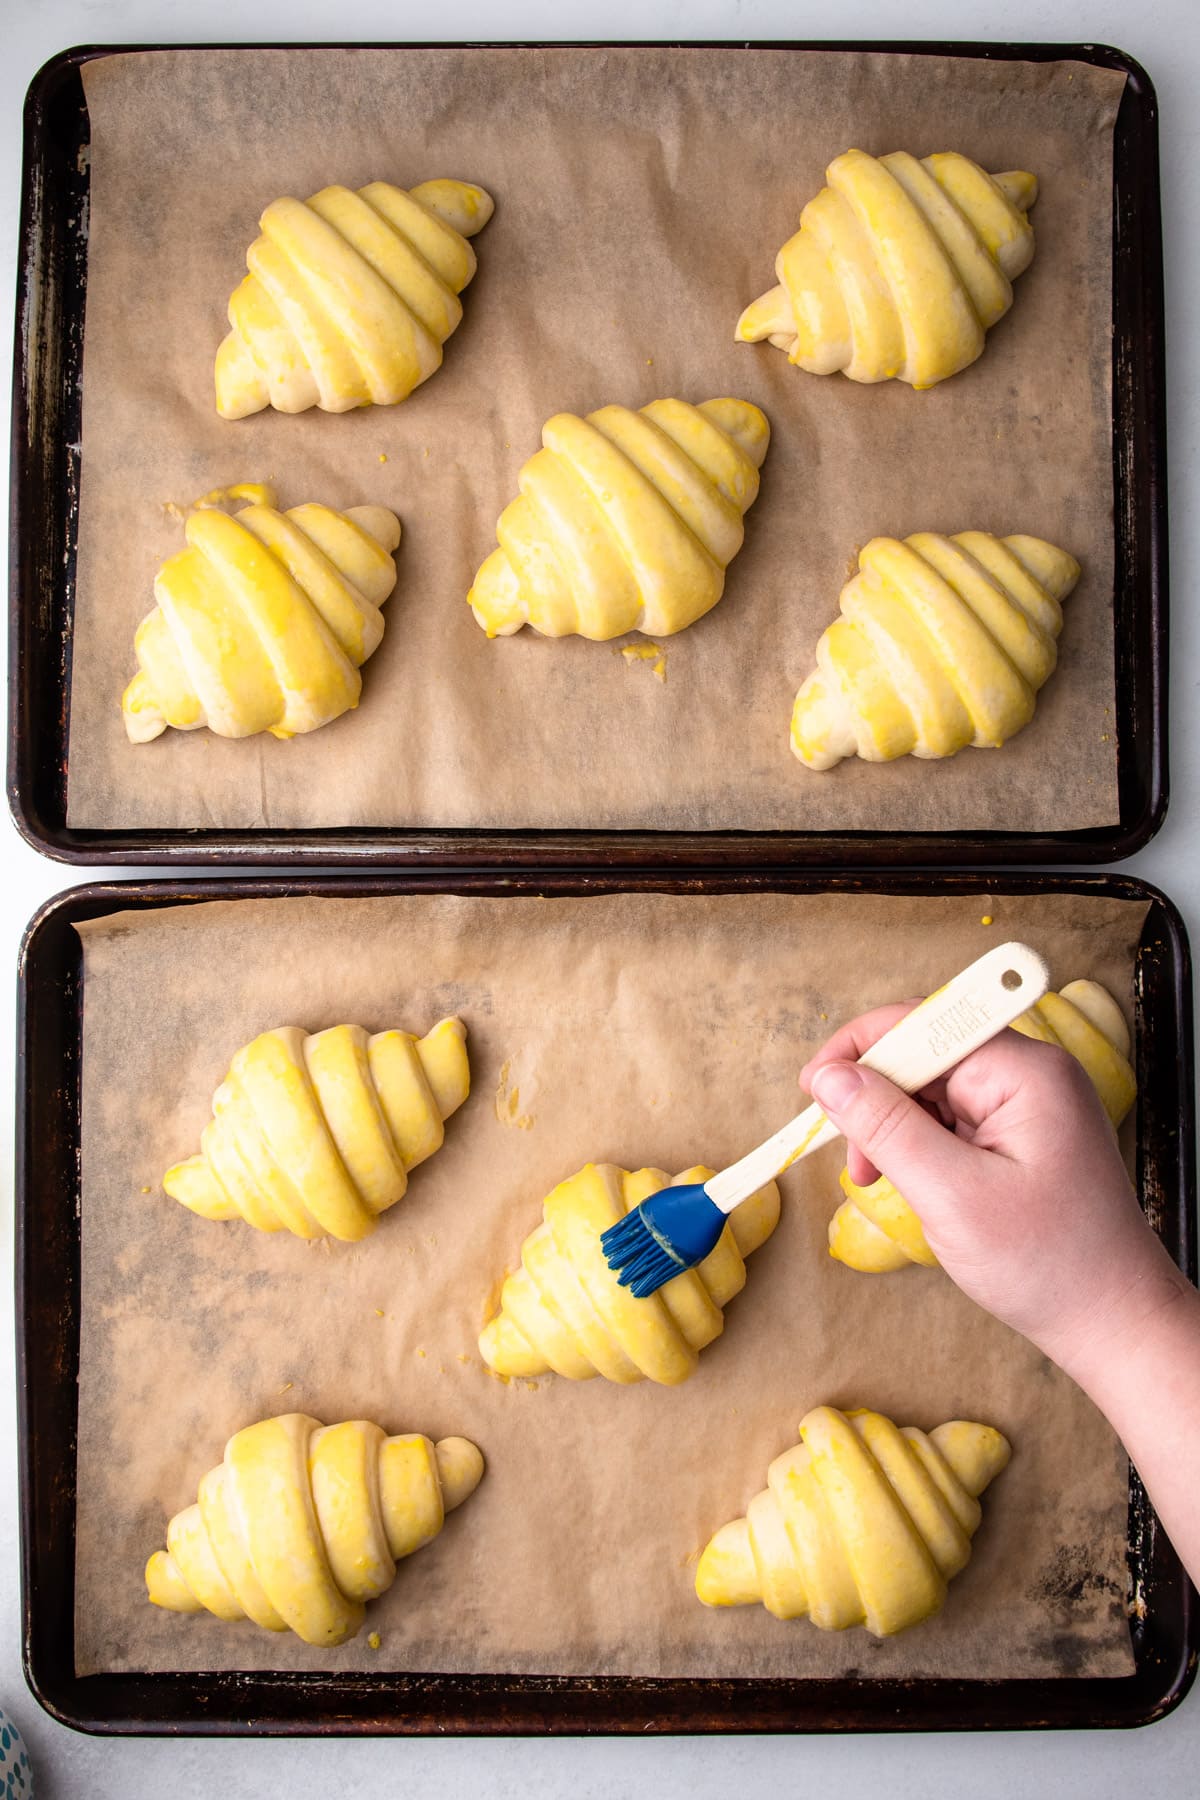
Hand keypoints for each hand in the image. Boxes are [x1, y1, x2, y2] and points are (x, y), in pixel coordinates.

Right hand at [800, 1005, 1183, 1374]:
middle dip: (877, 1100)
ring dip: (894, 1128)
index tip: (813, 1088)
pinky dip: (919, 1147)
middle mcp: (1030, 1074)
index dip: (862, 1048)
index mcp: (1026, 1072)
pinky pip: (951, 1119)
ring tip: (879, 1180)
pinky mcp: (1020, 1134)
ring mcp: (1027, 1104)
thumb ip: (887, 1128)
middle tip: (854, 1158)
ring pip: (932, 1090)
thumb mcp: (952, 1195)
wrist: (1111, 1321)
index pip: (925, 1024)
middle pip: (925, 1054)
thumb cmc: (1047, 1264)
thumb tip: (830, 1076)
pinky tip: (913, 1184)